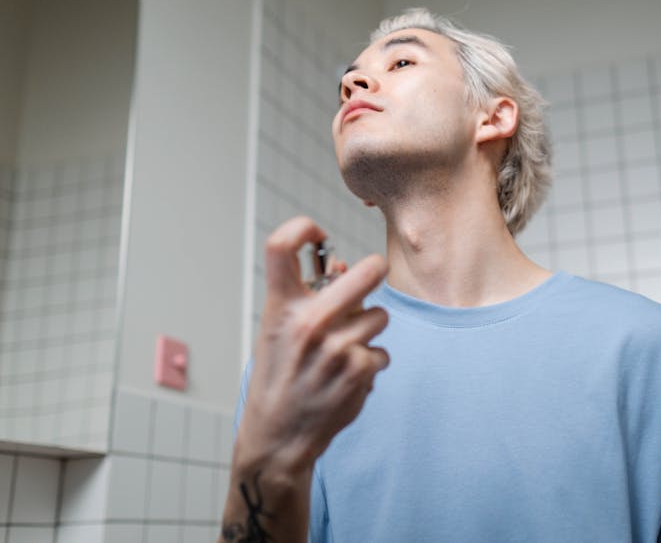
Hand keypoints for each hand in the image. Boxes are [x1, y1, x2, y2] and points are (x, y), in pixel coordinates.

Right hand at [233, 216, 389, 478]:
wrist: (278, 434)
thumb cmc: (279, 376)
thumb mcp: (281, 331)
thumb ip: (310, 297)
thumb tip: (345, 265)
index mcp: (281, 307)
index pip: (281, 246)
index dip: (302, 227)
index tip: (316, 233)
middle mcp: (308, 322)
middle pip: (364, 272)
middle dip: (375, 270)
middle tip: (376, 270)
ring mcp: (336, 347)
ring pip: (378, 317)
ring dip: (369, 330)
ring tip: (345, 350)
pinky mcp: (358, 371)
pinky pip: (381, 352)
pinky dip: (370, 363)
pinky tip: (348, 377)